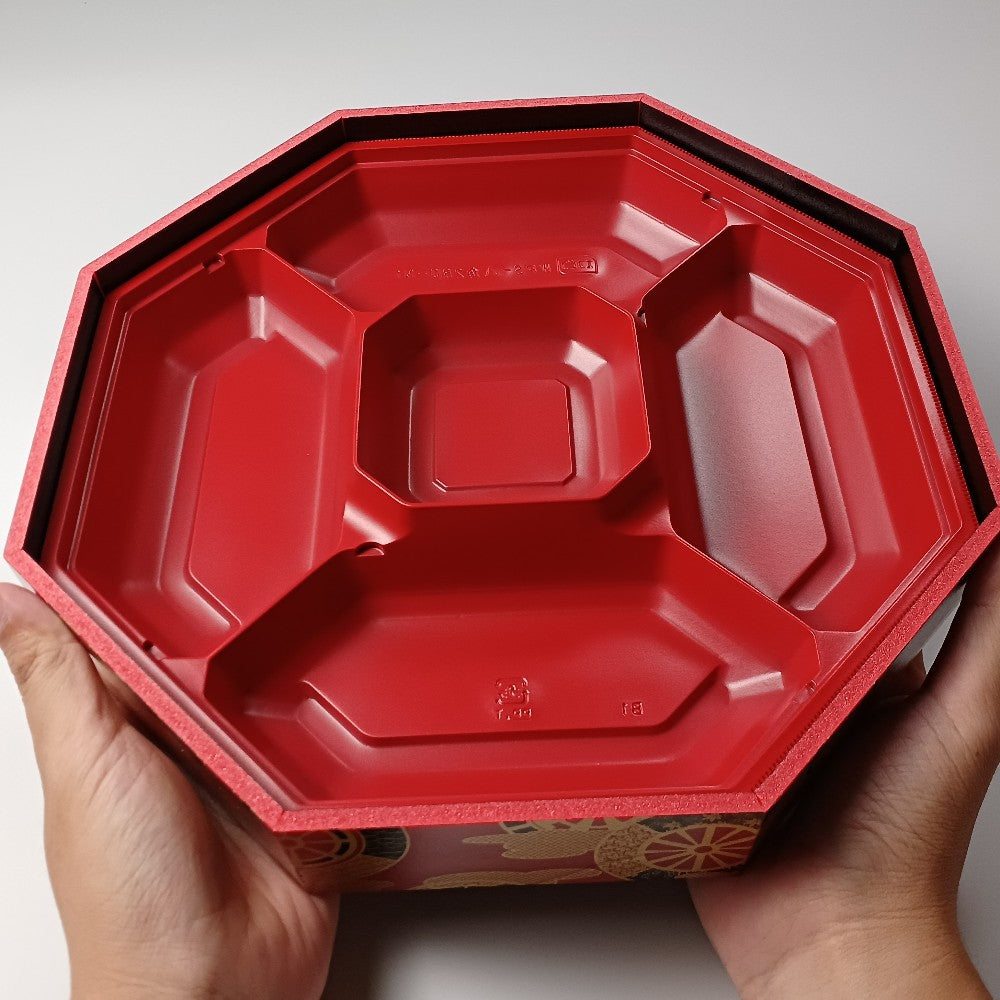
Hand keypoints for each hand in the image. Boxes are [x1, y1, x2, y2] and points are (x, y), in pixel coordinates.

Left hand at [0, 584, 337, 999]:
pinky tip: (349, 674)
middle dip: (240, 606)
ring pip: (280, 677)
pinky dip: (337, 706)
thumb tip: (11, 599)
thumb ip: (62, 680)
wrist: (219, 987)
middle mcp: (190, 736)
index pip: (137, 629)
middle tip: (266, 545)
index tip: (162, 519)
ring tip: (318, 598)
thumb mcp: (88, 768)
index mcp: (127, 724)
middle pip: (221, 645)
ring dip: (296, 652)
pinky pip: (326, 728)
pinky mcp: (303, 785)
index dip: (147, 577)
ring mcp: (250, 760)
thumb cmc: (132, 899)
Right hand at [690, 540, 999, 998]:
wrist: (827, 931)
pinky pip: (677, 716)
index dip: (826, 563)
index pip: (843, 605)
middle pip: (769, 627)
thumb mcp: (963, 718)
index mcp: (870, 689)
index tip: (805, 514)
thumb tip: (996, 548)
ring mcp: (754, 737)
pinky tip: (653, 667)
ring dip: (700, 638)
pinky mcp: (707, 766)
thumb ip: (983, 636)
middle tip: (717, 546)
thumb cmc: (901, 840)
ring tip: (676, 599)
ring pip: (717, 664)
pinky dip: (665, 694)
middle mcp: (810, 708)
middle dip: (745, 592)